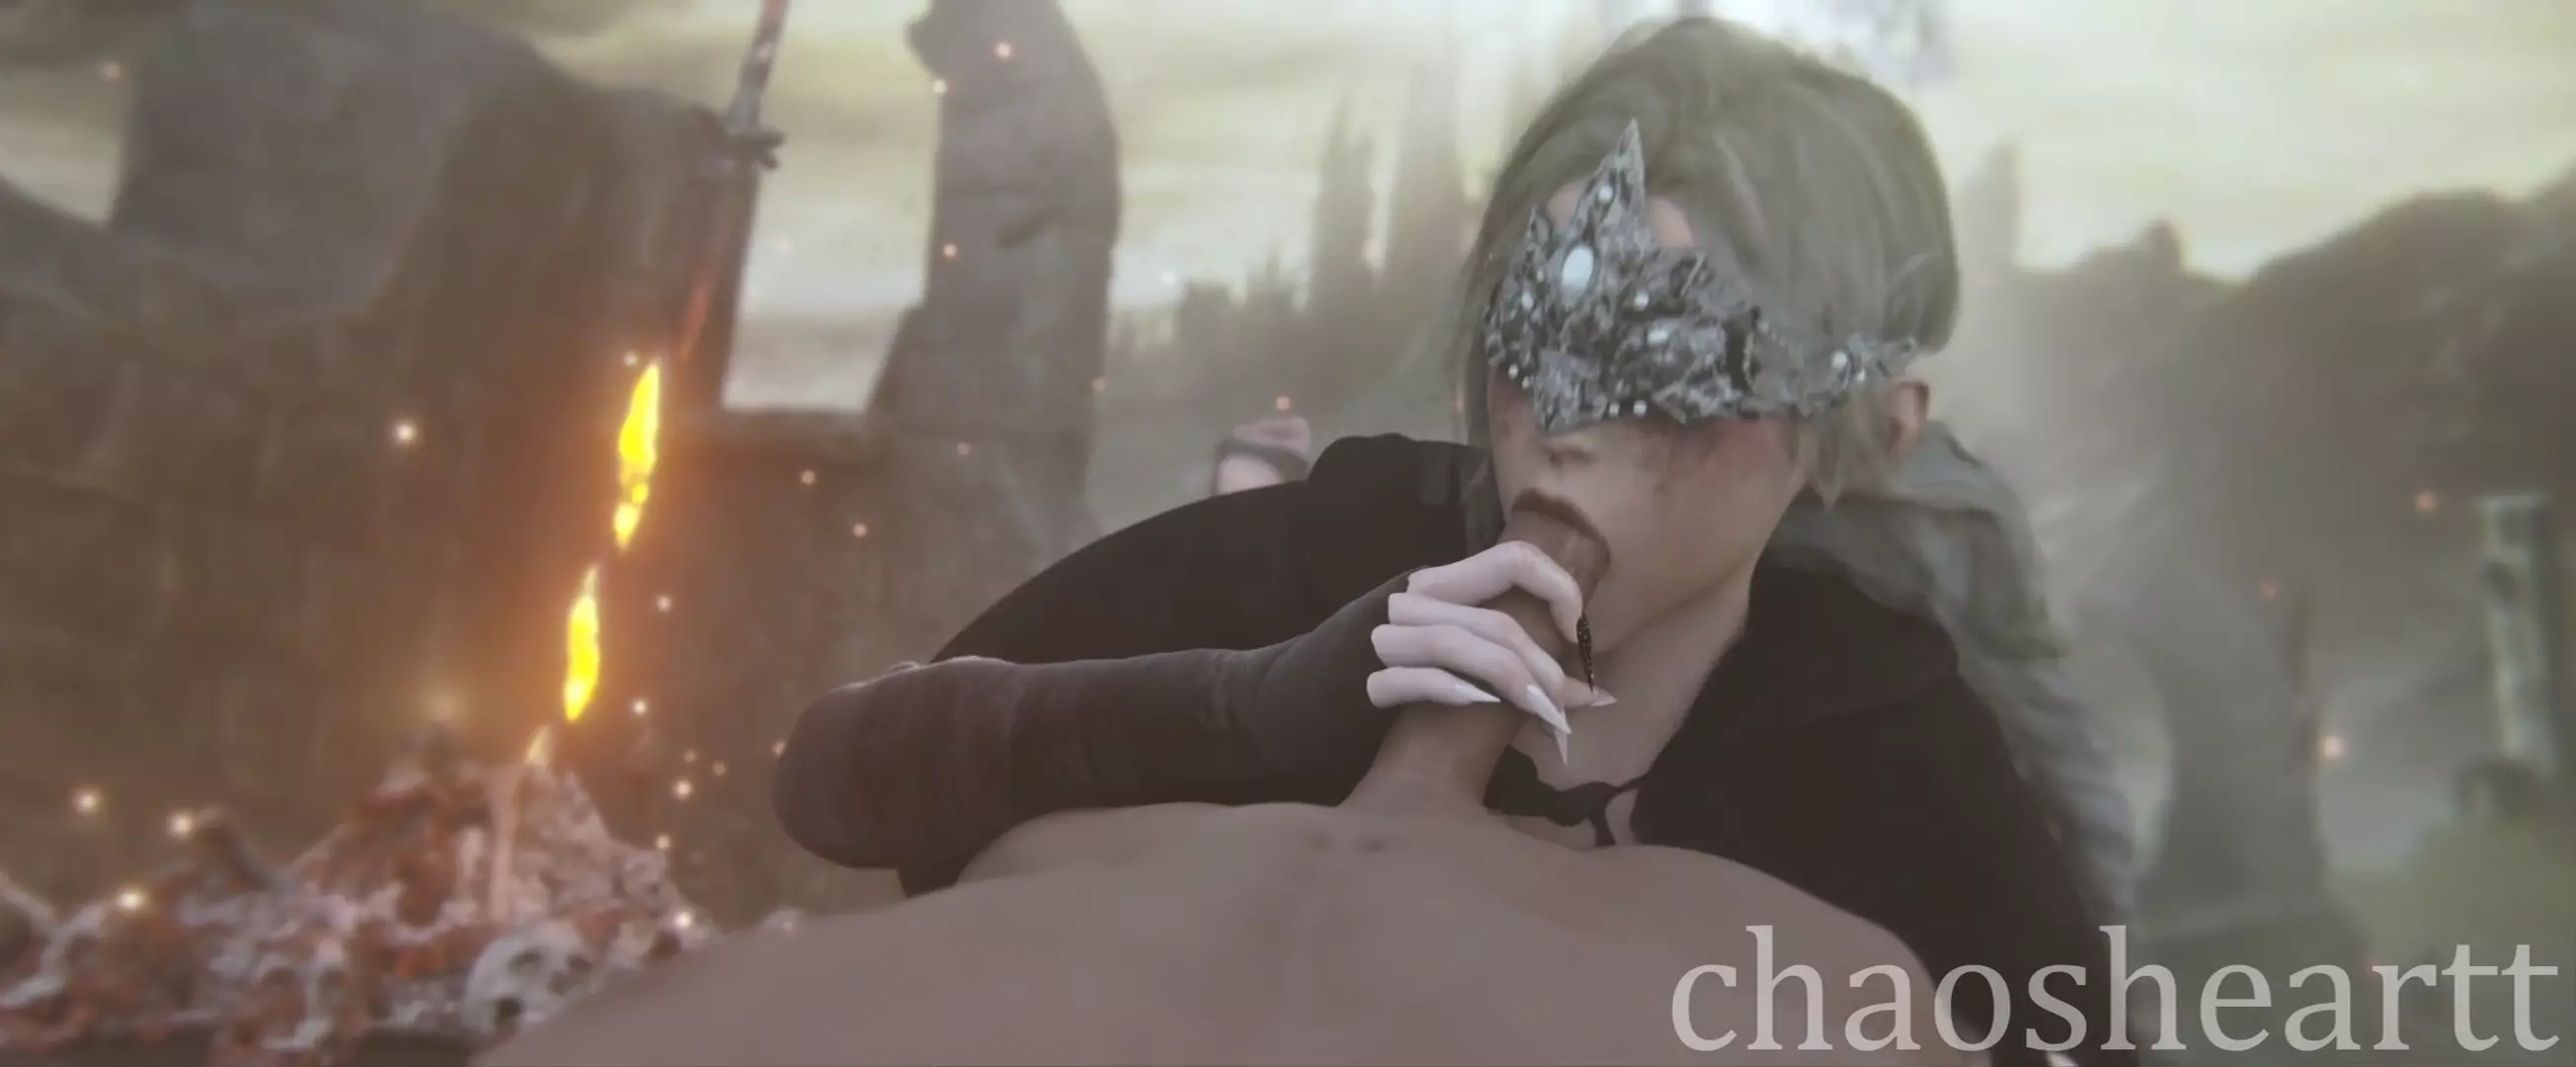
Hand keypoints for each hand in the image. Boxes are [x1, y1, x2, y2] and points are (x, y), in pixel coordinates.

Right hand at [1366, 542, 1612, 754]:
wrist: (1315, 697)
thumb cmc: (1407, 673)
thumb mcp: (1456, 646)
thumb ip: (1511, 654)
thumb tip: (1595, 691)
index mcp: (1441, 582)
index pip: (1514, 559)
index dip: (1558, 590)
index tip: (1574, 633)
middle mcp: (1413, 601)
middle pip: (1497, 620)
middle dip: (1543, 665)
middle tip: (1564, 703)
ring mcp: (1386, 640)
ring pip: (1459, 645)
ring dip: (1510, 680)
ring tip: (1540, 713)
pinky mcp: (1366, 682)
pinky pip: (1417, 678)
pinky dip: (1453, 690)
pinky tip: (1479, 703)